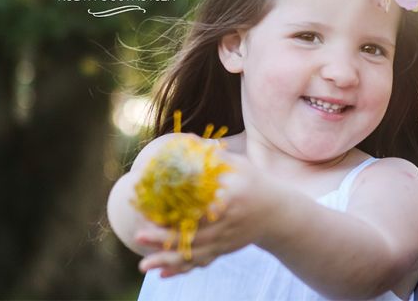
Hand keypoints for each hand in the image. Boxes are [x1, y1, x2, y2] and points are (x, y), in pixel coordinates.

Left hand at [135, 152, 284, 276]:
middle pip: (192, 234)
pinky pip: (199, 262)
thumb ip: (214, 157)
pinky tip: (161, 275)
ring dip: (167, 260)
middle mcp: (228, 223)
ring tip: (144, 265)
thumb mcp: (239, 165)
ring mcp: (226, 240)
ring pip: (193, 254)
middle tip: (139, 235)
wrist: (278, 213)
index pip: (200, 206)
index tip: (154, 208)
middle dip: (165, 238)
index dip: (176, 209)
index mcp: (231, 198)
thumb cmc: (255, 182)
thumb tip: (187, 141)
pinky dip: (180, 269)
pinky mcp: (224, 250)